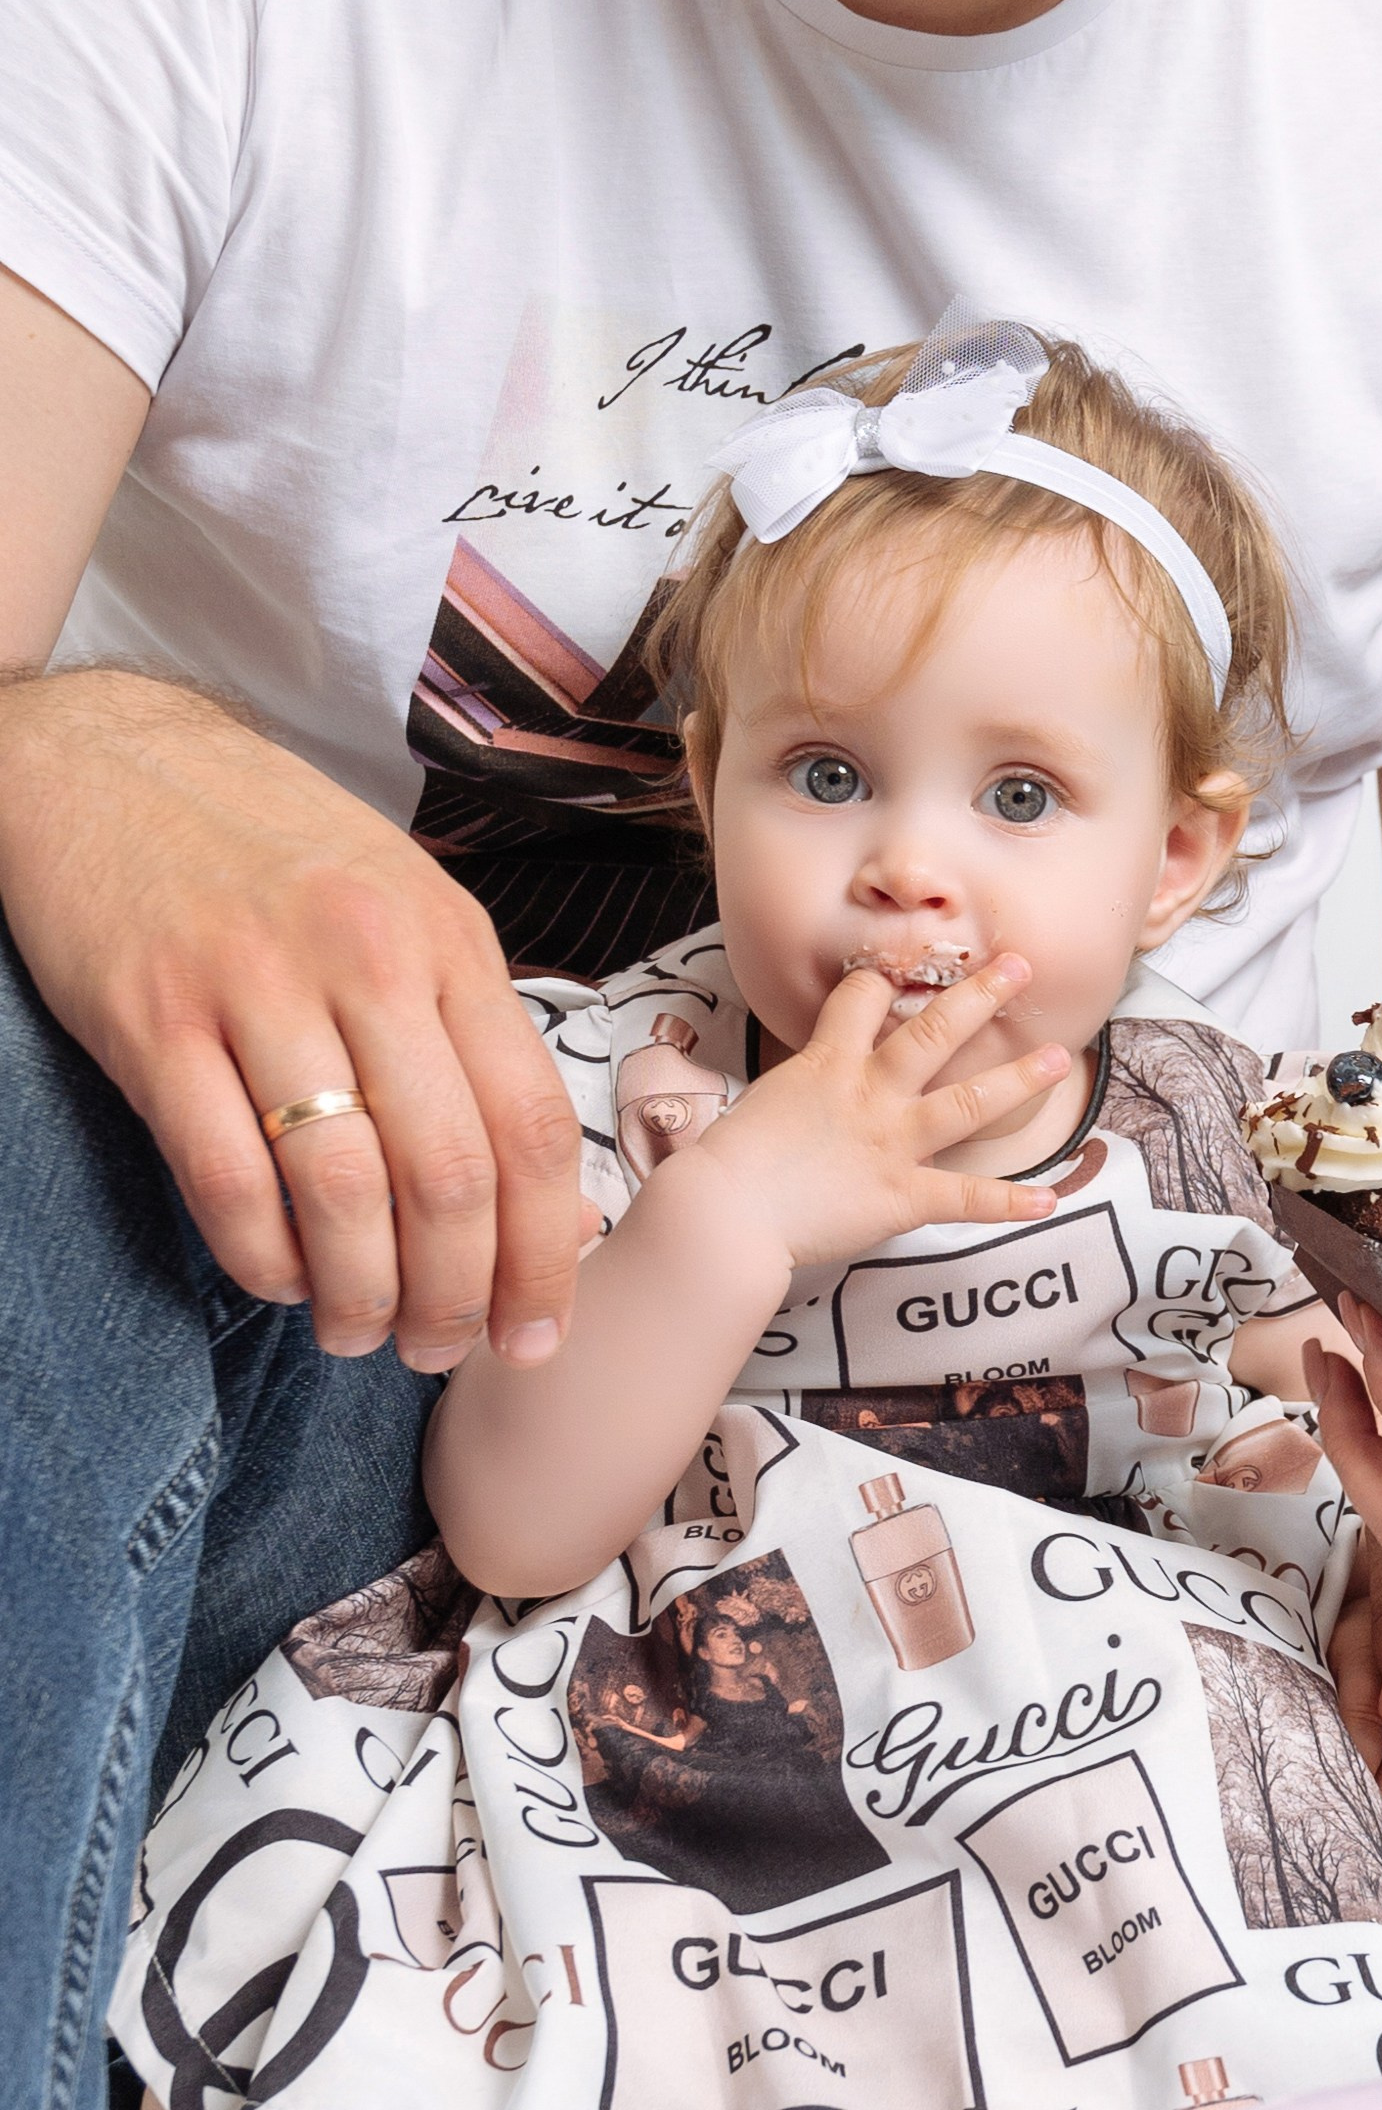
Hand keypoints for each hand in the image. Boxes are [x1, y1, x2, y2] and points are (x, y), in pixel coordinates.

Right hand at [0, 673, 583, 1369]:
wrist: (104, 758)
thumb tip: (549, 1207)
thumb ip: (472, 1044)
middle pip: (449, 1175)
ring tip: (360, 1336)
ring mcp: (254, 985)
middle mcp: (364, 957)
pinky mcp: (151, 1018)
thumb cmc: (271, 856)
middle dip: (456, 1297)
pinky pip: (227, 1180)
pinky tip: (282, 1279)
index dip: (544, 1254)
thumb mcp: (401, 916)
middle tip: (439, 1351)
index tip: (537, 1334)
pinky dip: (264, 1259)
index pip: (531, 1125)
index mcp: (446, 939)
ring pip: (343, 1193)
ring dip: (362, 1298)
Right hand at [687, 954, 1069, 1270]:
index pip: (862, 998)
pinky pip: (967, 1198)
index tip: (902, 974)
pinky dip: (1010, 1202)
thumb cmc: (727, 1163)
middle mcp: (870, 1093)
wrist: (727, 1211)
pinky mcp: (902, 1196)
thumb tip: (798, 1099)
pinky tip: (1049, 1198)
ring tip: (1060, 1058)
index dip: (882, 982)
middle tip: (1021, 967)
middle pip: (935, 1031)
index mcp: (827, 1063)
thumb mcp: (760, 1103)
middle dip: (981, 996)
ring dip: (1018, 1079)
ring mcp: (892, 1142)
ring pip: (968, 1102)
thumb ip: (795, 1093)